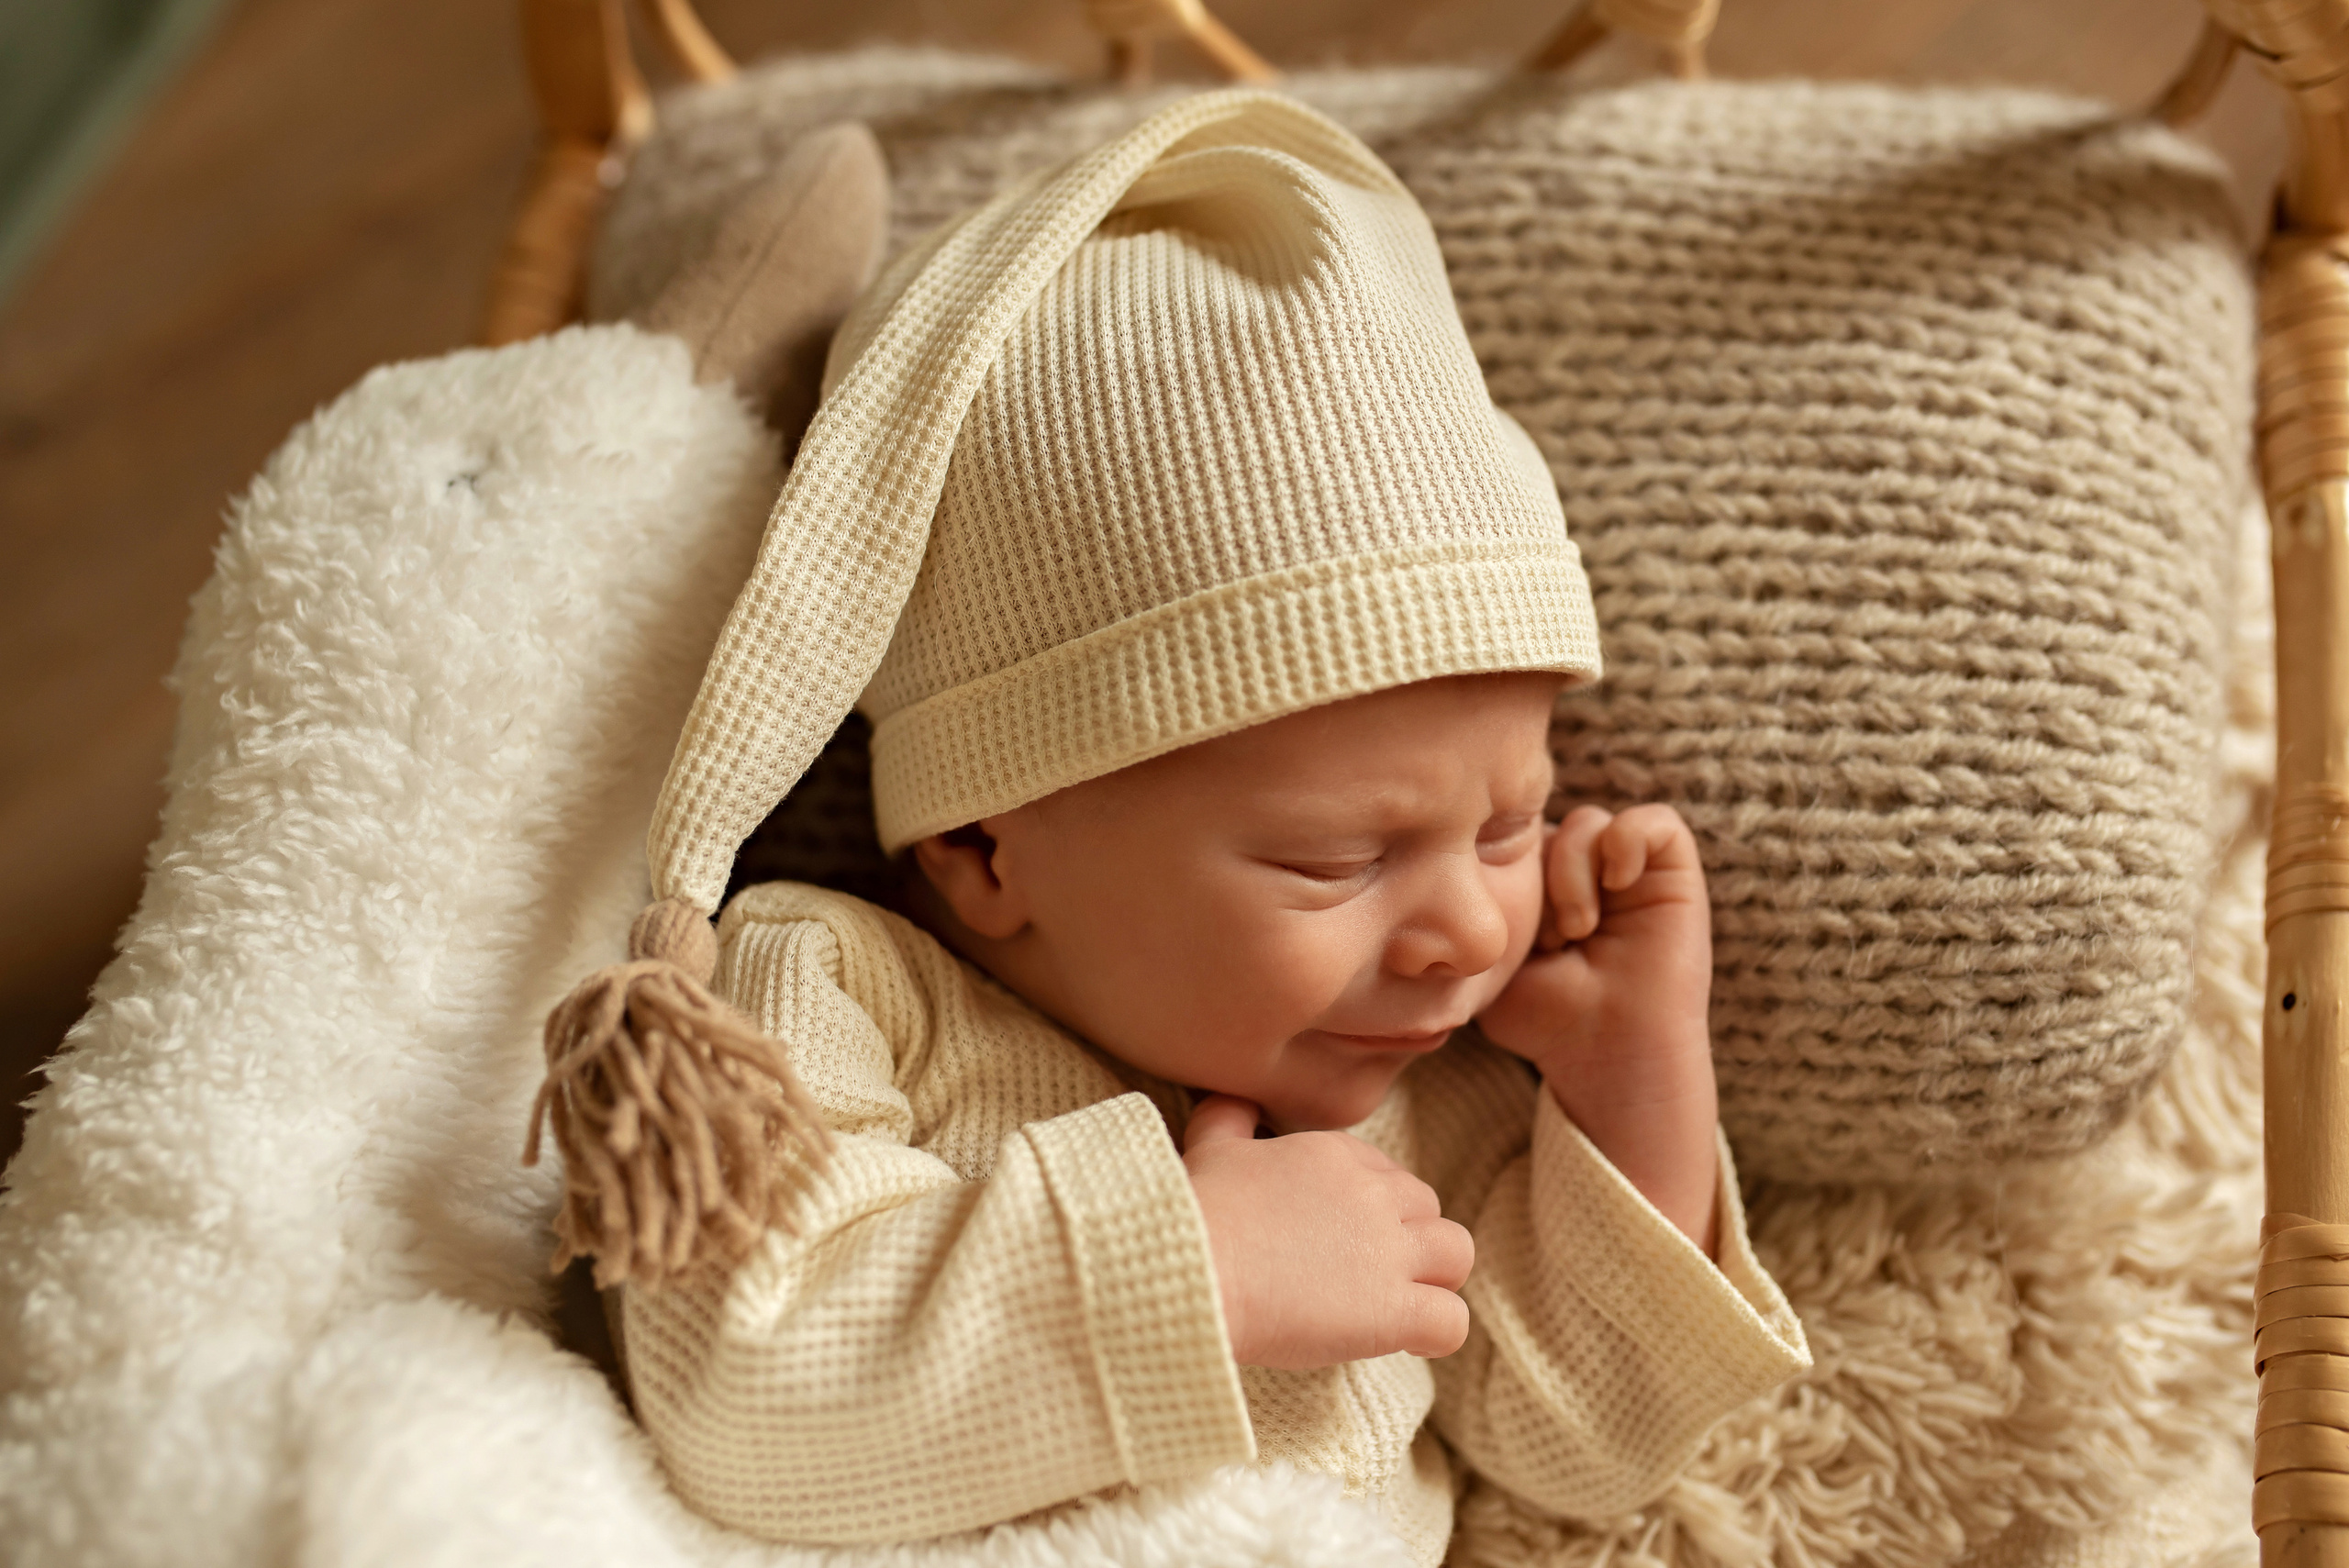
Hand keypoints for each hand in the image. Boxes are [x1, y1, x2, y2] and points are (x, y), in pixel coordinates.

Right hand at [1183, 1094, 1472, 1368]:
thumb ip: (1230, 1118)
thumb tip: (1236, 1103)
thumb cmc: (1194, 1214)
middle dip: (1408, 1238)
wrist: (1191, 1271)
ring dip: (1436, 1277)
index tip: (1342, 1237)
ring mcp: (1389, 1252)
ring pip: (1457, 1252)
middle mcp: (1373, 1195)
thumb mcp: (1210, 1146)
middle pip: (1426, 1208)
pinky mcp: (1394, 1310)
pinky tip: (1408, 1342)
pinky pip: (1451, 1321)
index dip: (1371, 1207)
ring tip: (1403, 1303)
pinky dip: (1437, 1332)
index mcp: (1336, 1155)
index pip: (1385, 1172)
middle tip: (1369, 1273)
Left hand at [1477, 804, 1718, 1253]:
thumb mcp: (1490, 957)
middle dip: (1538, 879)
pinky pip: (1654, 823)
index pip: (1513, 837)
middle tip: (1548, 938)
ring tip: (1579, 930)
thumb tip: (1445, 868)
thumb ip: (1475, 909)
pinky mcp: (1675, 875)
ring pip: (1589, 822)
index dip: (1503, 871)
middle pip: (1547, 826)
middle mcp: (1588, 874)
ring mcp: (1632, 874)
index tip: (1509, 933)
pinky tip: (1618, 888)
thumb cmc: (1546, 1020)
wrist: (1603, 1054)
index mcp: (1545, 888)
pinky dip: (1628, 844)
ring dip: (1574, 875)